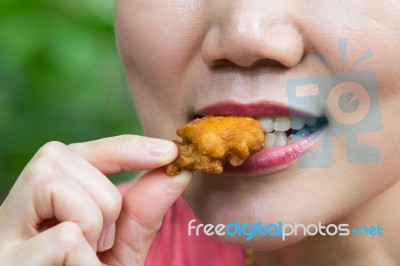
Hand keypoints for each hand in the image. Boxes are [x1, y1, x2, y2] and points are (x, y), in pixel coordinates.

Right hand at [0, 135, 191, 264]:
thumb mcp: (124, 244)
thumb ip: (145, 208)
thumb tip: (180, 170)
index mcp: (44, 202)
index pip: (79, 152)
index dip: (125, 147)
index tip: (169, 151)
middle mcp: (15, 210)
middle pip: (62, 157)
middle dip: (105, 200)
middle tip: (102, 243)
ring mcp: (5, 235)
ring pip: (56, 184)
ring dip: (92, 225)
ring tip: (86, 258)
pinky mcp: (7, 262)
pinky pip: (64, 237)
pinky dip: (85, 258)